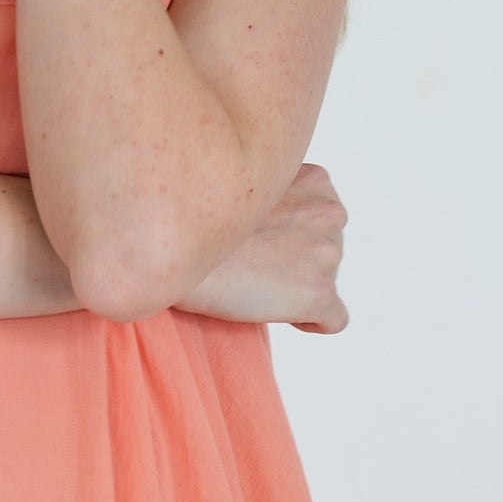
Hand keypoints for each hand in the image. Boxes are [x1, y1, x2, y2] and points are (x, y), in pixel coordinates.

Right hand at [173, 163, 349, 330]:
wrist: (170, 249)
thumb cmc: (191, 216)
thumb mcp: (242, 183)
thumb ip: (271, 193)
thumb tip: (275, 223)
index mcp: (314, 180)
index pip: (322, 214)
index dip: (288, 232)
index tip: (259, 241)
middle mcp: (330, 212)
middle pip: (327, 247)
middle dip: (295, 259)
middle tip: (251, 264)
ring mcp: (328, 253)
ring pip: (326, 280)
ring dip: (295, 286)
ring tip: (252, 284)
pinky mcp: (319, 294)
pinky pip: (333, 320)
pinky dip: (309, 321)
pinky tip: (275, 313)